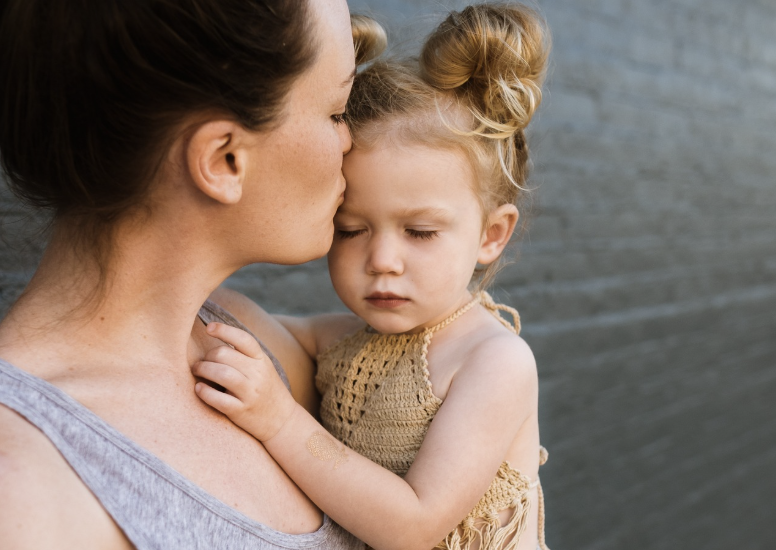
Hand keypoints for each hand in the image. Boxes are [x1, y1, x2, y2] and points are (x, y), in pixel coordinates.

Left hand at [192, 322, 296, 440]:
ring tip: (197, 371)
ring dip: (203, 369)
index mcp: (262, 360)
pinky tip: (199, 388)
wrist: (282, 420)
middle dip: (207, 356)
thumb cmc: (266, 390)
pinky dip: (204, 392)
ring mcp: (250, 393)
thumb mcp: (262, 368)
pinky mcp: (241, 411)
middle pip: (224, 354)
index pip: (243, 338)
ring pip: (221, 373)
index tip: (208, 327)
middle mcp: (257, 374)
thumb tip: (216, 340)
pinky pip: (218, 399)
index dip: (224, 330)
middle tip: (201, 362)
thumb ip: (244, 355)